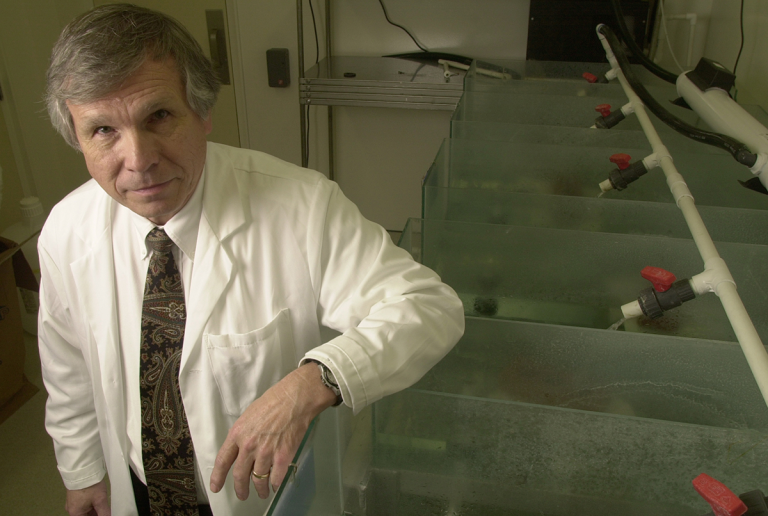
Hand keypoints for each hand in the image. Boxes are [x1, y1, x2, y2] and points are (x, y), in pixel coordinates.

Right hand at [65, 479, 110, 515]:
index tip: (105, 513)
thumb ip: (104, 512)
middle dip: (97, 513)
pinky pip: (83, 504)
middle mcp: (72, 509)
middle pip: (86, 515)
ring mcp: (72, 502)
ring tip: (103, 504)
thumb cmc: (89, 485)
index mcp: (75, 514)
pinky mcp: (75, 496)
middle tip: (106, 509)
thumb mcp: (100, 500)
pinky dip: (91, 504)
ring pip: (86, 510)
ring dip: (95, 509)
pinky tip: (99, 500)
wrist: (82, 469)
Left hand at [210, 363, 336, 499]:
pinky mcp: (282, 456)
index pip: (223, 460)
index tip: (216, 487)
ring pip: (258, 480)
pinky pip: (275, 478)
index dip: (218, 477)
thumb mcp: (249, 416)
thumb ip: (242, 434)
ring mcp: (265, 453)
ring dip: (259, 490)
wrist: (295, 398)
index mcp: (237, 433)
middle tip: (242, 495)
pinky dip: (274, 484)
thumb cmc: (274, 401)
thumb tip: (242, 449)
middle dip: (240, 489)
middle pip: (240, 475)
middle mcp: (248, 446)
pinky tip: (274, 485)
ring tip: (262, 493)